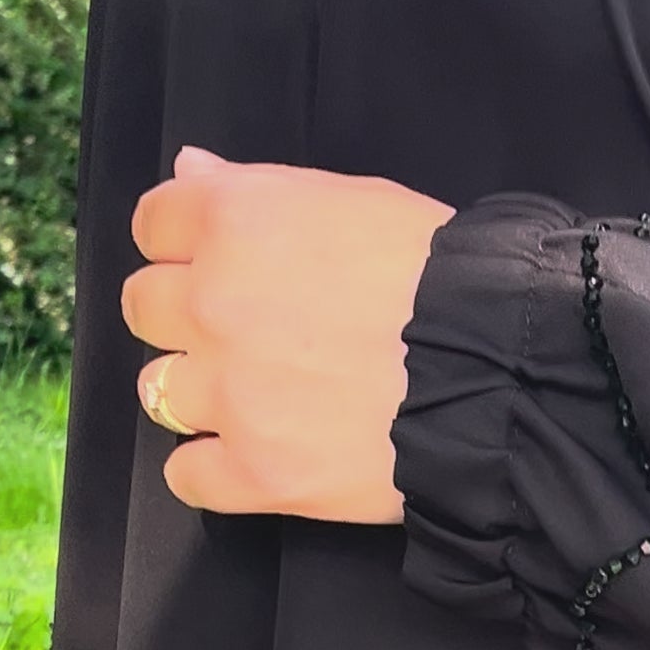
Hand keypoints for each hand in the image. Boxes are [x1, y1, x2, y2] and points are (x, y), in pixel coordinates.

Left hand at [120, 147, 453, 521]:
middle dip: (188, 314)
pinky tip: (258, 452)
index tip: (219, 261)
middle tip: (251, 329)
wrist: (504, 372)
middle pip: (145, 307)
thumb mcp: (357, 201)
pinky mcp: (257, 472)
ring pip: (160, 390)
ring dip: (203, 391)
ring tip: (268, 394)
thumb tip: (192, 174)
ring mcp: (230, 394)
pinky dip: (216, 468)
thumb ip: (261, 191)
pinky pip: (188, 475)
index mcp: (236, 222)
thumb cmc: (446, 276)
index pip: (154, 224)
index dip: (186, 243)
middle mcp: (214, 303)